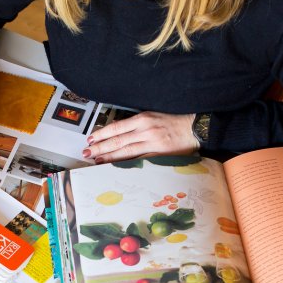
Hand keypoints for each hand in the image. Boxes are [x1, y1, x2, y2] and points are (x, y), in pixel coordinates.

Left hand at [83, 112, 198, 162]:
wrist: (197, 128)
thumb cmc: (175, 121)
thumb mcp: (154, 116)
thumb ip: (137, 123)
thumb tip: (118, 130)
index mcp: (143, 119)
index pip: (117, 127)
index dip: (102, 134)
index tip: (91, 138)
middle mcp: (145, 130)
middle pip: (117, 140)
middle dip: (100, 147)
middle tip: (86, 152)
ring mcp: (152, 144)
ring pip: (125, 151)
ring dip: (108, 157)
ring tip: (95, 160)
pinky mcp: (159, 155)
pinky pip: (138, 160)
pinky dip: (125, 164)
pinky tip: (115, 167)